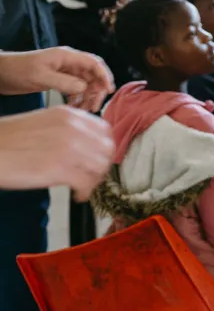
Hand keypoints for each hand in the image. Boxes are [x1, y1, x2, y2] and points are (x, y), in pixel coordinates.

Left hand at [0, 48, 114, 111]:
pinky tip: (74, 106)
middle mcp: (68, 63)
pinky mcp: (57, 80)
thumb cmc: (18, 70)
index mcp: (67, 56)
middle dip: (96, 90)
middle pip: (92, 74)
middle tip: (95, 105)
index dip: (104, 75)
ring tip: (85, 109)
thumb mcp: (41, 76)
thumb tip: (85, 88)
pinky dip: (77, 98)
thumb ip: (64, 82)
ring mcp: (63, 72)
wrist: (0, 73)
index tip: (108, 90)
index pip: (94, 63)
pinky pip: (74, 89)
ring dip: (87, 96)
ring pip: (84, 83)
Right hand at [0, 106, 114, 200]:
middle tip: (94, 175)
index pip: (104, 130)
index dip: (104, 146)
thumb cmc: (8, 138)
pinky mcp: (59, 168)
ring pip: (100, 166)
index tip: (100, 156)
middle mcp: (73, 129)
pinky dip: (85, 192)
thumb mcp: (43, 122)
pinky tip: (77, 195)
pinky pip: (86, 182)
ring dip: (95, 180)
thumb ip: (67, 129)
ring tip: (84, 186)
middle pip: (106, 149)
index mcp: (69, 115)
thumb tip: (84, 144)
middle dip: (102, 165)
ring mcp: (68, 148)